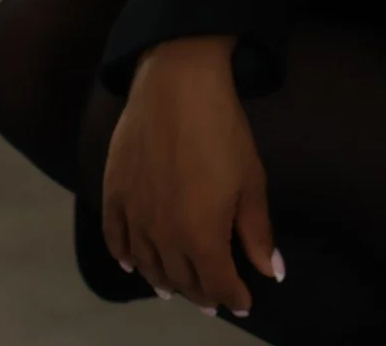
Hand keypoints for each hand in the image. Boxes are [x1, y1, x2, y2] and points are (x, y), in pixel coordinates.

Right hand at [102, 37, 283, 317]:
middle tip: (213, 300)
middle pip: (182, 279)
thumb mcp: (251, 180)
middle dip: (202, 293)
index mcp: (201, 237)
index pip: (218, 283)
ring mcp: (134, 216)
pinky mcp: (113, 194)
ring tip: (176, 289)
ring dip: (165, 280)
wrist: (177, 83)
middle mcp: (163, 236)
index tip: (244, 302)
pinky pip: (115, 239)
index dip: (234, 297)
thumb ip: (257, 232)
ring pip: (148, 265)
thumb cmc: (222, 129)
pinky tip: (133, 264)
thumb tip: (272, 272)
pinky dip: (125, 257)